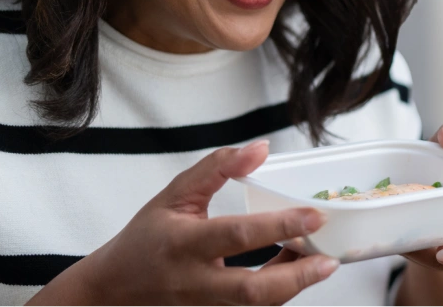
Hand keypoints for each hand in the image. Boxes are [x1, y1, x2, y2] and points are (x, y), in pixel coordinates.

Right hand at [80, 140, 338, 306]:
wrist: (113, 291)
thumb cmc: (145, 240)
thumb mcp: (174, 195)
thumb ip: (216, 168)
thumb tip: (260, 149)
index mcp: (183, 244)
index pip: (236, 235)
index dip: (278, 226)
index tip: (313, 216)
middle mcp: (195, 283)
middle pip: (252, 291)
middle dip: (297, 277)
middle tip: (329, 259)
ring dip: (293, 287)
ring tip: (321, 262)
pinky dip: (278, 294)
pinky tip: (294, 272)